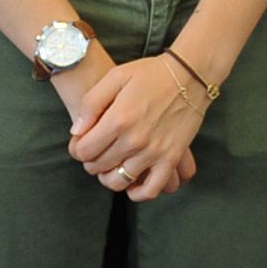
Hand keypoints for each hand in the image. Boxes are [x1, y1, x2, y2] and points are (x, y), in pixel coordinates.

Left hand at [64, 50, 209, 201]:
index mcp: (118, 119)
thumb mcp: (115, 77)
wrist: (189, 77)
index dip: (77, 148)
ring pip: (119, 181)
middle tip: (95, 149)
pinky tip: (131, 184)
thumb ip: (91, 103)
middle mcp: (135, 140)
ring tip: (109, 165)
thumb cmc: (150, 74)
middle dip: (90, 160)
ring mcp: (154, 153)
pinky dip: (137, 193)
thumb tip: (76, 132)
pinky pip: (151, 189)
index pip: (83, 151)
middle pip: (98, 167)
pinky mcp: (171, 159)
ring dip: (108, 177)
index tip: (81, 141)